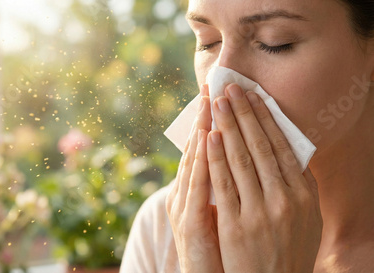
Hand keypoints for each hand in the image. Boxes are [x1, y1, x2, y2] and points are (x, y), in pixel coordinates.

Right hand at [166, 84, 223, 272]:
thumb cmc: (219, 249)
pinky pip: (197, 184)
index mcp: (191, 190)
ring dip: (203, 127)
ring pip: (194, 159)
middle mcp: (183, 193)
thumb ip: (222, 186)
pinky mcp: (187, 221)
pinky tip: (208, 136)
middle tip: (213, 85)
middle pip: (196, 147)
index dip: (210, 121)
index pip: (203, 149)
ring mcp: (184, 205)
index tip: (219, 95)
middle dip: (206, 115)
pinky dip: (202, 158)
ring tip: (210, 99)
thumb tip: (237, 159)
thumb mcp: (218, 213)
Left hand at [207, 83, 322, 272]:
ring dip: (227, 126)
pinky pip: (223, 184)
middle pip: (261, 146)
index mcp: (304, 194)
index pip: (282, 146)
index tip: (252, 95)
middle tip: (230, 88)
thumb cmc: (288, 249)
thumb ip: (298, 185)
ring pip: (241, 159)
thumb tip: (288, 151)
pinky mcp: (235, 225)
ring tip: (217, 102)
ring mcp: (259, 212)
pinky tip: (209, 136)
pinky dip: (215, 157)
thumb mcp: (306, 218)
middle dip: (243, 113)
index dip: (265, 118)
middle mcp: (285, 200)